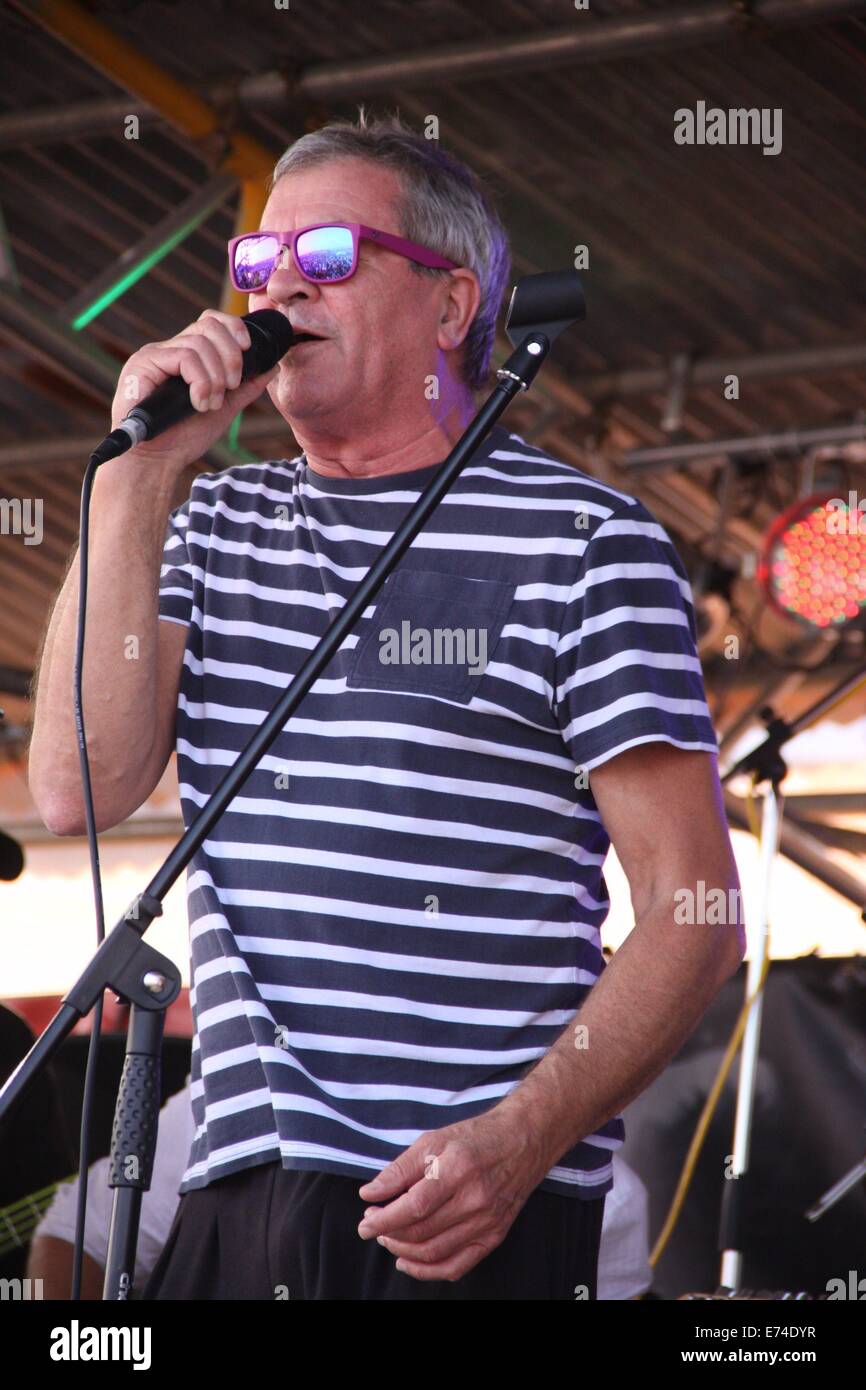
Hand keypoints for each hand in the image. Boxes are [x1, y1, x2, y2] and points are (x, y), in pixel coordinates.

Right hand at [109, 308, 279, 469]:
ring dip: (216, 377)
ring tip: (211, 404)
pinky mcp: (143, 364)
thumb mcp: (223, 409)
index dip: (233, 328)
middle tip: (232, 386)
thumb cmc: (184, 438)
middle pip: (208, 324)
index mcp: (186, 356)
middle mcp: (169, 350)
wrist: (157, 462)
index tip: (248, 350)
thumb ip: (245, 388)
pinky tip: (199, 403)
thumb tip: (272, 367)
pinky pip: (184, 357)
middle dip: (231, 355)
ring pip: (199, 343)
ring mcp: (154, 355)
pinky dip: (200, 381)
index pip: (211, 322)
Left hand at [356, 1103, 548, 1282]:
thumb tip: (370, 1193)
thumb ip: (400, 1169)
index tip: (364, 1223)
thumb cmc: (476, 1137)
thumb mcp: (434, 1140)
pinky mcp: (494, 1236)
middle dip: (389, 1233)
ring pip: (435, 1252)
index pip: (414, 1206)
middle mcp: (475, 1200)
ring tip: (388, 1238)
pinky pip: (457, 1266)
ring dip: (403, 1251)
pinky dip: (428, 1270)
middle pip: (422, 1231)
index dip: (384, 1219)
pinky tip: (408, 1261)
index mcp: (458, 1169)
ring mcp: (487, 1222)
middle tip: (372, 1223)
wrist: (523, 1142)